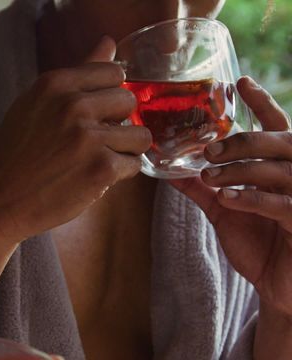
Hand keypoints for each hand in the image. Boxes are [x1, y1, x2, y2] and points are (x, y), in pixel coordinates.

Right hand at [0, 36, 150, 244]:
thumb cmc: (17, 152)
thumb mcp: (36, 103)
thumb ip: (77, 72)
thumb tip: (109, 42)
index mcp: (55, 83)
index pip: (113, 72)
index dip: (108, 95)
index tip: (94, 114)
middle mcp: (72, 105)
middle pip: (129, 101)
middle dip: (118, 123)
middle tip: (93, 142)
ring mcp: (88, 137)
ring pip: (140, 135)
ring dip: (124, 150)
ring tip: (97, 160)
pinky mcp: (100, 168)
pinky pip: (134, 165)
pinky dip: (118, 175)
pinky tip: (93, 179)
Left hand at [171, 76, 291, 315]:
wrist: (280, 286)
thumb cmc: (258, 242)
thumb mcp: (224, 211)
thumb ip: (201, 188)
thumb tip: (167, 171)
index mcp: (280, 166)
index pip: (275, 125)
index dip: (260, 102)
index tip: (239, 80)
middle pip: (279, 140)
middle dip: (242, 140)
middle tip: (209, 149)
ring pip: (278, 170)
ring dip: (240, 170)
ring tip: (209, 176)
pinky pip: (282, 204)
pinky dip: (251, 199)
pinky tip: (226, 199)